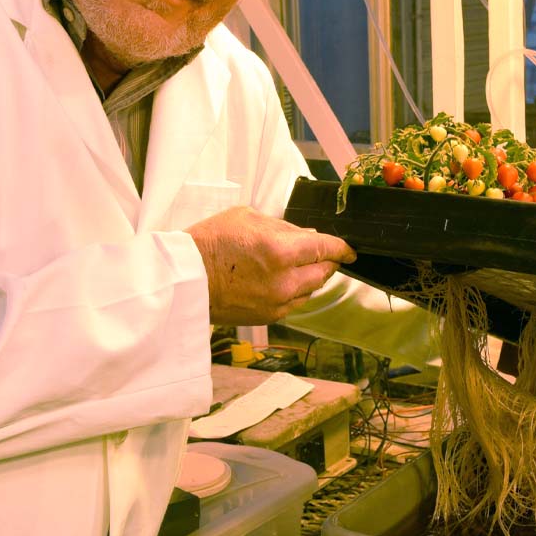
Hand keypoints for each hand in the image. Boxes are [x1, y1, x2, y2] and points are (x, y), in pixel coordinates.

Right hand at [186, 205, 355, 325]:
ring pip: (312, 289)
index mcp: (281, 251)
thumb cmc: (211, 242)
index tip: (350, 249)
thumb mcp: (248, 218)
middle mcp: (285, 281)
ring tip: (300, 265)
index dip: (342, 248)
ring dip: (312, 277)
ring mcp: (278, 303)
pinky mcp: (269, 317)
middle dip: (328, 261)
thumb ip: (284, 228)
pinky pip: (296, 303)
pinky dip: (297, 291)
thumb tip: (309, 236)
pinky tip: (285, 280)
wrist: (185, 279)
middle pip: (324, 272)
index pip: (326, 249)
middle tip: (325, 254)